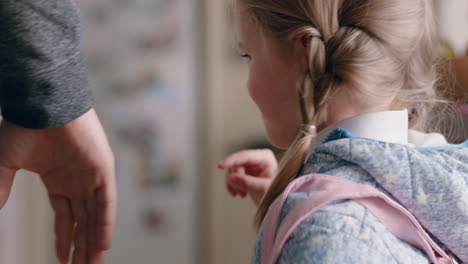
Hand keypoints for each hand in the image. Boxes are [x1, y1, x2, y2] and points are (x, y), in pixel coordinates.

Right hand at [0, 108, 116, 263]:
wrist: (43, 104)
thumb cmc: (25, 127)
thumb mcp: (6, 164)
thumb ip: (1, 188)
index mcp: (58, 180)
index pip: (65, 216)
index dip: (64, 238)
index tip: (63, 260)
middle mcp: (77, 180)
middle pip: (82, 220)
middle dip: (80, 245)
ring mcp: (92, 175)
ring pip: (95, 215)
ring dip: (94, 240)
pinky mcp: (103, 170)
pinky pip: (107, 202)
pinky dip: (105, 223)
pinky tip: (103, 244)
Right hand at [218, 149, 276, 205]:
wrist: (277, 203)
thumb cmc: (277, 194)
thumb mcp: (264, 189)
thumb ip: (249, 183)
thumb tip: (231, 177)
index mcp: (265, 157)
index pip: (245, 156)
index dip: (232, 160)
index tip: (221, 166)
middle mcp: (256, 158)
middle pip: (237, 163)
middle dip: (235, 178)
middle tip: (241, 192)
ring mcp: (249, 165)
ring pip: (232, 170)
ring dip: (233, 184)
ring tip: (242, 195)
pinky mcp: (244, 173)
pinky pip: (231, 176)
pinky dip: (231, 186)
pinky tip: (237, 194)